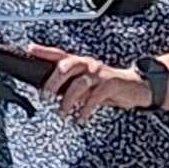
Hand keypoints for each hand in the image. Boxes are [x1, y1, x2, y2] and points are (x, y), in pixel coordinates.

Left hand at [26, 49, 158, 121]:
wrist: (138, 87)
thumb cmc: (109, 86)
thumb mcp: (88, 84)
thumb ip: (71, 86)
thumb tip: (50, 93)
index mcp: (81, 62)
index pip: (59, 54)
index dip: (44, 51)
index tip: (29, 49)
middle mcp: (88, 64)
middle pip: (65, 67)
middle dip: (52, 83)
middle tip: (45, 97)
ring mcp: (100, 73)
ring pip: (78, 84)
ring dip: (67, 101)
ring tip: (63, 113)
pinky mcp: (111, 84)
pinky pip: (93, 98)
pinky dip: (85, 110)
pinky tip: (81, 118)